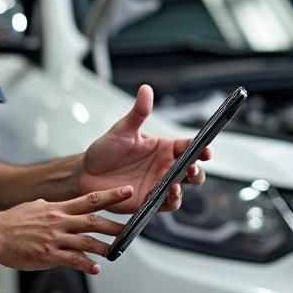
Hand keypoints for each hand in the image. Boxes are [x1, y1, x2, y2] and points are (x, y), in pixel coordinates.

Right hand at [0, 185, 133, 275]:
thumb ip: (54, 209)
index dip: (111, 195)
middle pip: (93, 221)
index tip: (127, 191)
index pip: (90, 199)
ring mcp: (54, 239)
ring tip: (117, 251)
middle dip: (115, 225)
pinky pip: (71, 260)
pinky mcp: (48, 255)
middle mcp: (59, 221)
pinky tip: (95, 268)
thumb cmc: (12, 222)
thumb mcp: (36, 207)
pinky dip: (86, 265)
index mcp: (58, 208)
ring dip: (104, 247)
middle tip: (130, 228)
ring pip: (86, 242)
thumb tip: (64, 211)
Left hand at [78, 84, 211, 212]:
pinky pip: (169, 203)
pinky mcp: (150, 201)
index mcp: (164, 147)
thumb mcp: (122, 129)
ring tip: (177, 183)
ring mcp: (159, 184)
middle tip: (193, 167)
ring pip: (185, 187)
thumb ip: (138, 112)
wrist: (85, 174)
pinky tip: (168, 193)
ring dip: (186, 185)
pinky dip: (172, 199)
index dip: (201, 148)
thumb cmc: (104, 149)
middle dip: (198, 169)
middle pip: (193, 169)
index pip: (189, 147)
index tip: (206, 149)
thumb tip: (146, 89)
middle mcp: (165, 166)